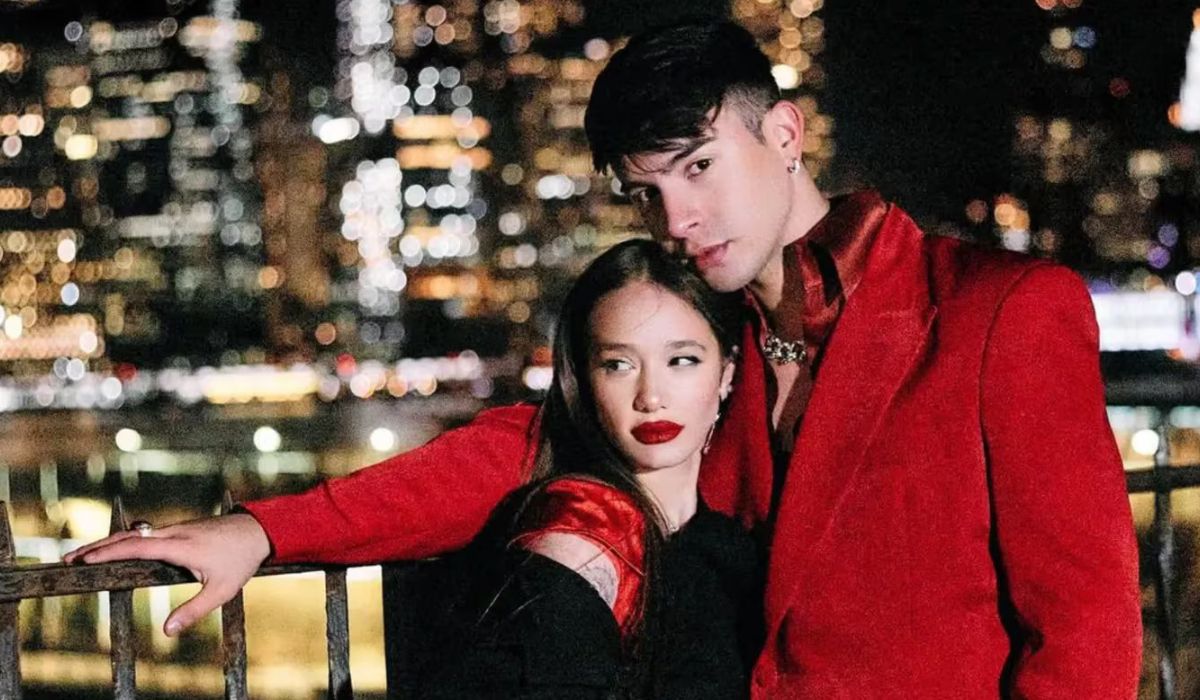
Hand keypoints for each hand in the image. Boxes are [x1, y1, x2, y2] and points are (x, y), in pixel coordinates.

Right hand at [63, 513, 271, 635]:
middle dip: (96, 547)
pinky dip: (125, 541)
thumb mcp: (222, 590)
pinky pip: (147, 535)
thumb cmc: (242, 560)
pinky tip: (115, 550)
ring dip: (109, 543)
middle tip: (69, 559)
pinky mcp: (181, 529)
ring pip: (136, 534)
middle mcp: (173, 533)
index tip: (84, 560)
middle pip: (127, 538)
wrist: (260, 530)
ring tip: (84, 556)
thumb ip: (194, 611)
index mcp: (179, 546)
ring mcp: (176, 529)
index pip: (135, 548)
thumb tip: (166, 631)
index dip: (108, 553)